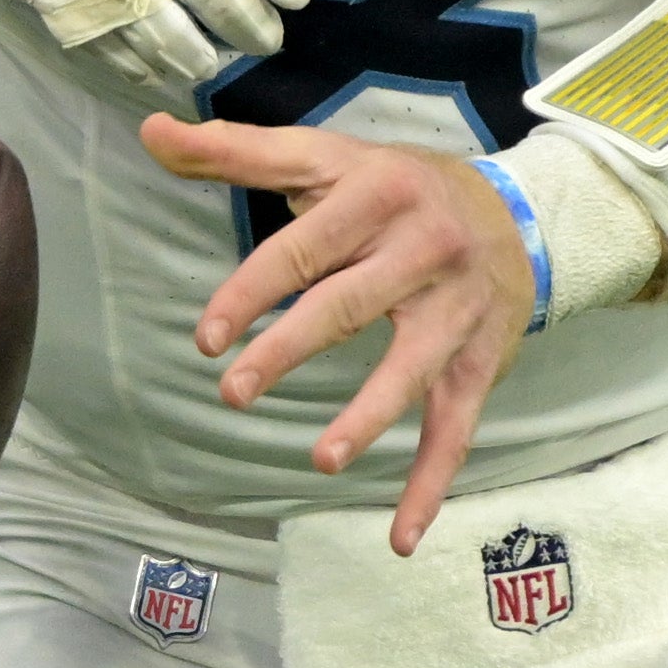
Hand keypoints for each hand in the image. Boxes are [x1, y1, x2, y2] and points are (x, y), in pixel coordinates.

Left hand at [142, 114, 529, 554]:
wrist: (516, 209)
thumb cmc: (393, 188)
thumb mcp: (322, 159)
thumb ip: (234, 151)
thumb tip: (151, 131)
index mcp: (379, 192)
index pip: (307, 246)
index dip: (253, 290)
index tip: (206, 338)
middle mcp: (425, 246)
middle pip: (350, 304)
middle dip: (289, 350)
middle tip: (231, 392)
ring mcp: (457, 308)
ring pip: (412, 367)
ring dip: (369, 416)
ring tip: (321, 460)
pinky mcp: (480, 360)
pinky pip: (457, 428)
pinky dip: (432, 484)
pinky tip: (402, 537)